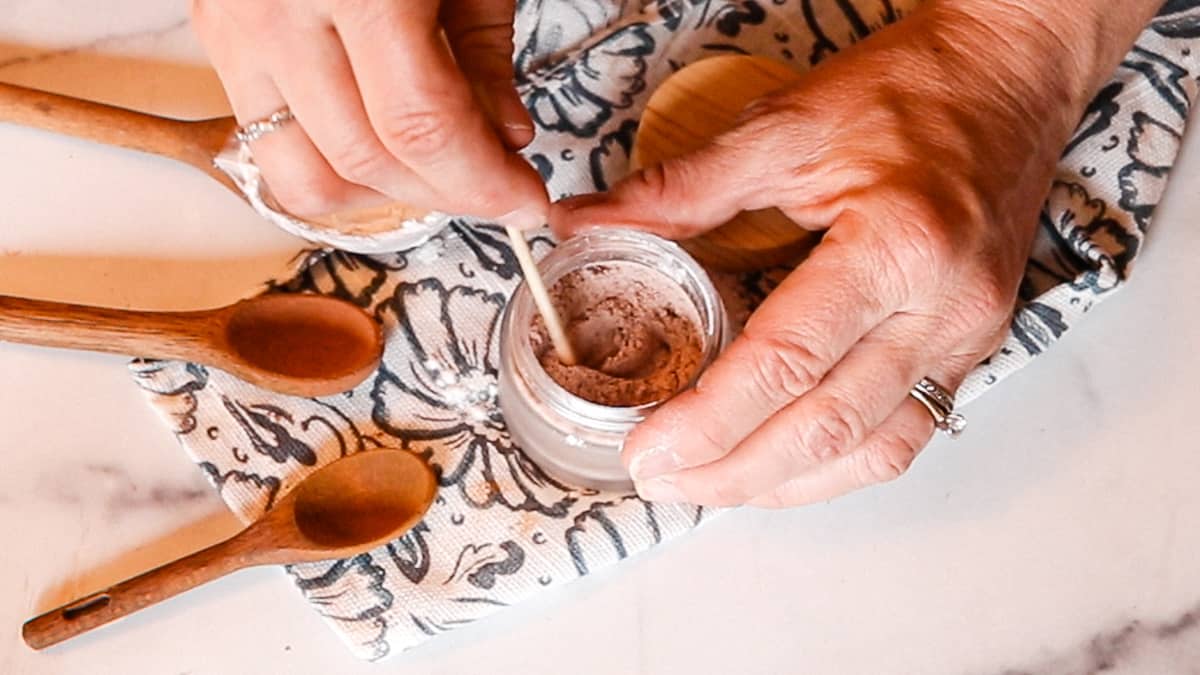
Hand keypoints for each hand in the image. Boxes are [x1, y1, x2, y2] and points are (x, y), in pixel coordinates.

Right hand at [191, 0, 547, 226]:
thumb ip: (484, 50)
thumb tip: (502, 140)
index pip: (419, 128)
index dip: (482, 183)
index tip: (526, 202)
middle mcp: (280, 11)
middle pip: (363, 160)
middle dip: (446, 194)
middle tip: (497, 187)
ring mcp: (236, 27)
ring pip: (300, 173)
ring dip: (382, 196)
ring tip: (437, 172)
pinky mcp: (217, 33)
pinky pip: (267, 140)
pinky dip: (332, 163)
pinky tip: (382, 143)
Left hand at [552, 3, 1092, 506]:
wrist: (1008, 76)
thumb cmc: (908, 92)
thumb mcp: (785, 126)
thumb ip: (681, 188)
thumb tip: (586, 220)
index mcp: (897, 244)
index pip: (788, 361)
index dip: (710, 418)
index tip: (648, 449)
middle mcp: (943, 306)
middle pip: (829, 427)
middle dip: (735, 471)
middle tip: (661, 481)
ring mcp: (966, 336)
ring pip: (876, 450)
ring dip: (786, 484)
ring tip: (710, 488)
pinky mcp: (970, 347)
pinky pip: (906, 433)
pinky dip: (837, 467)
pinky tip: (783, 470)